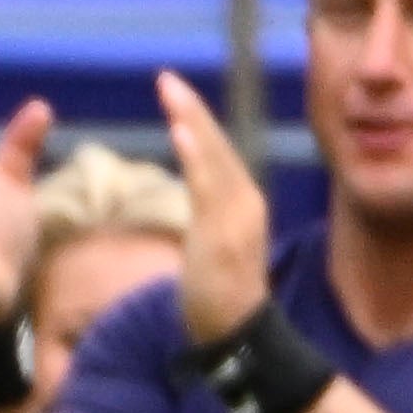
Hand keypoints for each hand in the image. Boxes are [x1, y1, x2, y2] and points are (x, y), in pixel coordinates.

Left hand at [150, 73, 273, 340]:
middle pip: (217, 146)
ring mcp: (236, 218)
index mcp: (242, 201)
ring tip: (171, 92)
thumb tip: (199, 189)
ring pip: (212, 160)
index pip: (218, 151)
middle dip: (192, 111)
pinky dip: (196, 158)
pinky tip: (181, 133)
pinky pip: (206, 189)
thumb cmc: (220, 293)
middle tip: (166, 78)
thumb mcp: (215, 241)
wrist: (237, 334)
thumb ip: (210, 211)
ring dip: (192, 122)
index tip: (174, 91)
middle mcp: (245, 202)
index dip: (198, 120)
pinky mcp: (222, 235)